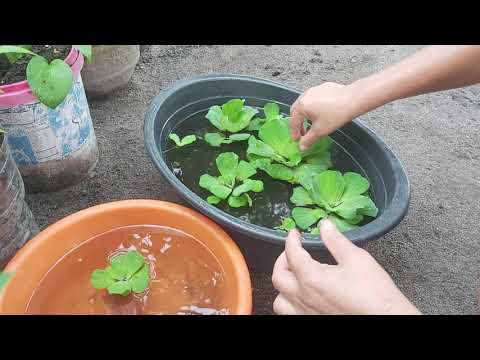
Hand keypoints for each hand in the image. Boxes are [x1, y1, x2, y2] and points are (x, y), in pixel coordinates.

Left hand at [271, 219, 420, 314]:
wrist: (388, 319)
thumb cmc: (375, 294)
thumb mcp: (357, 259)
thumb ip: (336, 241)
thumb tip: (325, 226)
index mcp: (311, 278)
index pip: (292, 254)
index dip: (291, 240)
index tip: (295, 235)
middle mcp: (304, 297)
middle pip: (278, 276)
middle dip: (282, 260)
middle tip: (293, 252)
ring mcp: (306, 313)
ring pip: (279, 300)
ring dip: (283, 285)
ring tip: (293, 276)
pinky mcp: (312, 322)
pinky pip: (289, 314)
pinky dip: (289, 303)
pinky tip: (301, 297)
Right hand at [290, 82, 358, 150]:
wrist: (354, 99)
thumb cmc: (336, 115)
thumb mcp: (320, 131)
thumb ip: (308, 139)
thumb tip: (302, 147)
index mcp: (301, 106)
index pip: (293, 122)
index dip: (294, 133)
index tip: (297, 140)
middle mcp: (304, 95)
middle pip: (296, 111)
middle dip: (298, 123)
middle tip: (303, 132)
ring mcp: (313, 90)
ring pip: (304, 104)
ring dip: (305, 114)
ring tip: (312, 123)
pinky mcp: (323, 87)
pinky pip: (313, 98)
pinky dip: (313, 107)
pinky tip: (322, 112)